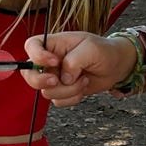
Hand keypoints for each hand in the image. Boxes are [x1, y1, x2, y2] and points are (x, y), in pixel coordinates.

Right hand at [22, 31, 136, 105]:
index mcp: (54, 44)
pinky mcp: (62, 91)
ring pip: (47, 92)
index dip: (36, 56)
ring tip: (83, 80)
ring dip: (68, 90)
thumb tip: (63, 78)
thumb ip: (74, 61)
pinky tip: (83, 87)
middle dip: (42, 81)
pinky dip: (72, 98)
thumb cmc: (104, 51)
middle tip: (57, 80)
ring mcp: (55, 77)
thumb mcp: (91, 49)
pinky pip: (58, 101)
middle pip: (29, 74)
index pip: (31, 46)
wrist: (116, 66)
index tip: (54, 61)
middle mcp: (50, 61)